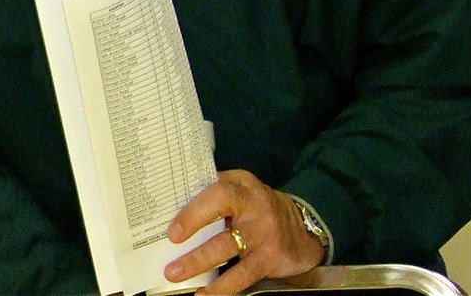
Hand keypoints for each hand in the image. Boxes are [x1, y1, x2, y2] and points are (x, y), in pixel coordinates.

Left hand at [164, 169, 325, 294]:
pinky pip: (243, 274)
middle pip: (223, 227)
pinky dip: (222, 287)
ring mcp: (264, 233)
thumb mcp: (238, 188)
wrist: (302, 225)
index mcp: (241, 186)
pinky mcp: (270, 257)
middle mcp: (254, 207)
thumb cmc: (255, 206)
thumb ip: (210, 192)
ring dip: (200, 264)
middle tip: (170, 263)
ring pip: (229, 251)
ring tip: (176, 276)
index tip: (172, 232)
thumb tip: (168, 205)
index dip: (193, 213)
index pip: (217, 193)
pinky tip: (204, 294)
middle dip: (195, 247)